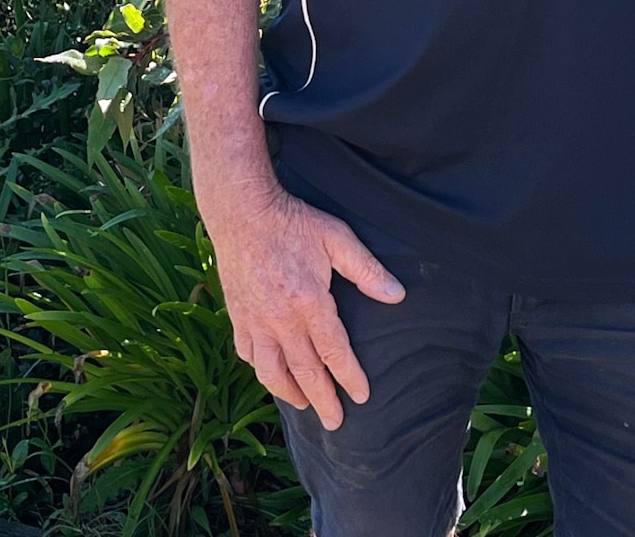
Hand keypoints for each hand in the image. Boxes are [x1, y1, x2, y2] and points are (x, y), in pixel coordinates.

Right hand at [203, 186, 403, 428]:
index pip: (334, 352)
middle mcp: (281, 320)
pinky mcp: (237, 315)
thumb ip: (366, 270)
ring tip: (303, 405)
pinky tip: (269, 372)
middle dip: (322, 401)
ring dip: (289, 392)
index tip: (362, 396)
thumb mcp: (337, 238)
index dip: (349, 377)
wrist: (242, 212)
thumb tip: (396, 295)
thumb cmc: (294, 222)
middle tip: (335, 423)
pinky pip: (247, 353)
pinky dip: (260, 368)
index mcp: (309, 303)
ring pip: (271, 371)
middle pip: (305, 372)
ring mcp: (255, 321)